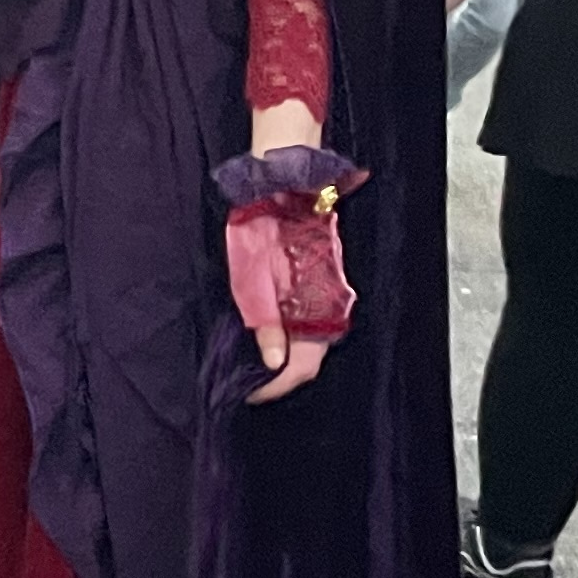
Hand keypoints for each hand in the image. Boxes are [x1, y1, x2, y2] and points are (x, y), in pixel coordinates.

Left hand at [242, 97, 333, 403]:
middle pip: (308, 361)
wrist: (286, 185)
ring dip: (286, 358)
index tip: (249, 393)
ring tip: (252, 361)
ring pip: (311, 344)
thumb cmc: (264, 227)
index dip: (274, 388)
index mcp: (315, 309)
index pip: (300, 370)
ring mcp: (329, 296)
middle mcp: (330, 307)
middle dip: (279, 377)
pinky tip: (269, 334)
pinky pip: (311, 323)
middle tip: (247, 381)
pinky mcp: (324, 285)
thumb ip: (266, 324)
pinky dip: (292, 337)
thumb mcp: (254, 280)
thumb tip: (271, 363)